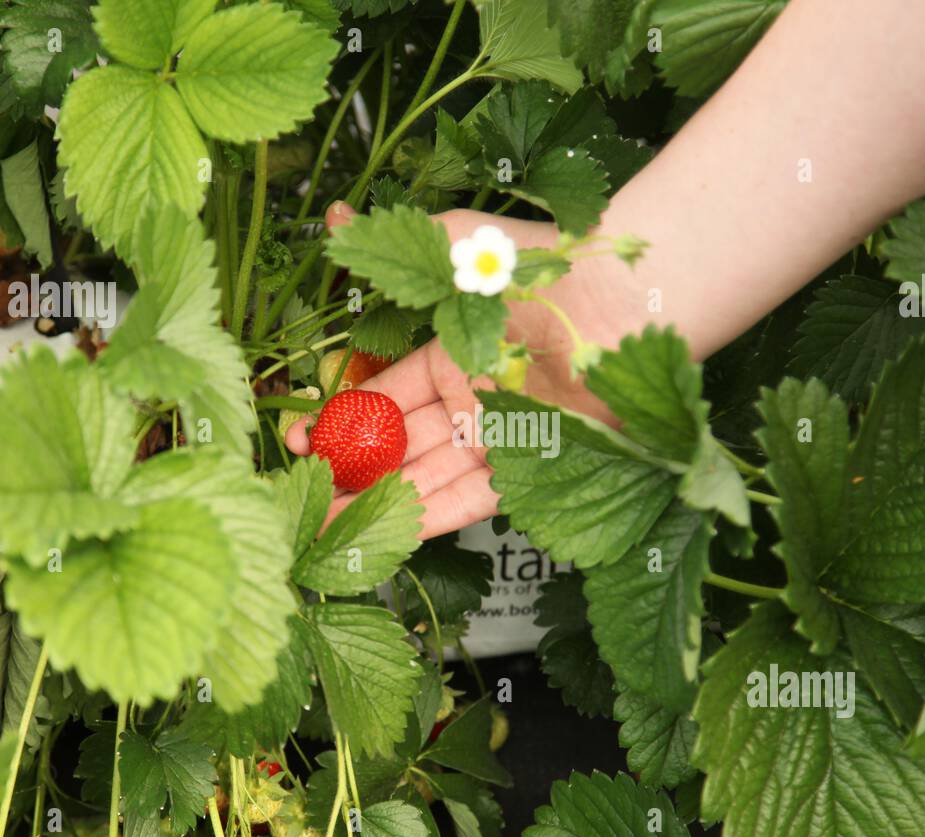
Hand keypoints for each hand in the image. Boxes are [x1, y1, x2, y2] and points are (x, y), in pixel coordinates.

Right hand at [285, 201, 632, 538]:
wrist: (622, 303)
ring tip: (327, 527)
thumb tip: (335, 216)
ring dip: (379, 505)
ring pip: (427, 477)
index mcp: (450, 354)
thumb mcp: (461, 248)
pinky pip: (472, 498)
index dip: (340, 421)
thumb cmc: (546, 267)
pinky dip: (431, 515)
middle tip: (305, 498)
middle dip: (350, 474)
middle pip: (398, 445)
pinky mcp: (530, 466)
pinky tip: (388, 533)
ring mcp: (500, 435)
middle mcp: (471, 399)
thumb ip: (397, 249)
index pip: (382, 397)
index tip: (302, 443)